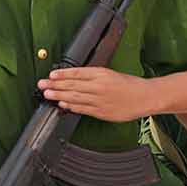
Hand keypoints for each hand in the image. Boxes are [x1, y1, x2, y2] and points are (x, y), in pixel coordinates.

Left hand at [37, 67, 162, 120]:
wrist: (145, 97)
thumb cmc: (129, 84)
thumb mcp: (111, 74)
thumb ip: (93, 77)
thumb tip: (73, 79)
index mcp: (101, 74)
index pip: (77, 73)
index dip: (62, 75)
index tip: (51, 75)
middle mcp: (99, 86)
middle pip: (73, 86)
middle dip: (55, 85)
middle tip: (42, 85)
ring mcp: (100, 100)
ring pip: (75, 98)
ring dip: (60, 96)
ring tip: (48, 94)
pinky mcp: (102, 112)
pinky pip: (83, 109)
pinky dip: (71, 107)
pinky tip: (62, 105)